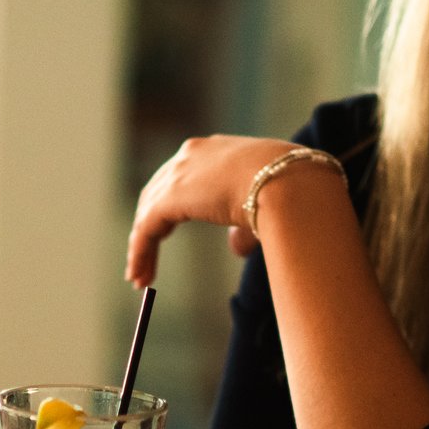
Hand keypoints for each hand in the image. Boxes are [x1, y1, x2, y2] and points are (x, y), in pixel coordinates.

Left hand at [125, 134, 300, 287]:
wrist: (288, 182)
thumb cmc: (288, 193)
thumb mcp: (261, 207)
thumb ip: (241, 227)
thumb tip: (237, 250)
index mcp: (214, 151)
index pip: (180, 179)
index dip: (168, 210)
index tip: (165, 235)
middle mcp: (191, 155)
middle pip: (157, 195)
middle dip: (150, 230)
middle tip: (146, 261)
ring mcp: (179, 173)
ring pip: (149, 215)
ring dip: (142, 248)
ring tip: (140, 278)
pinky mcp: (171, 196)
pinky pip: (146, 229)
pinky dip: (140, 252)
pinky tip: (140, 275)